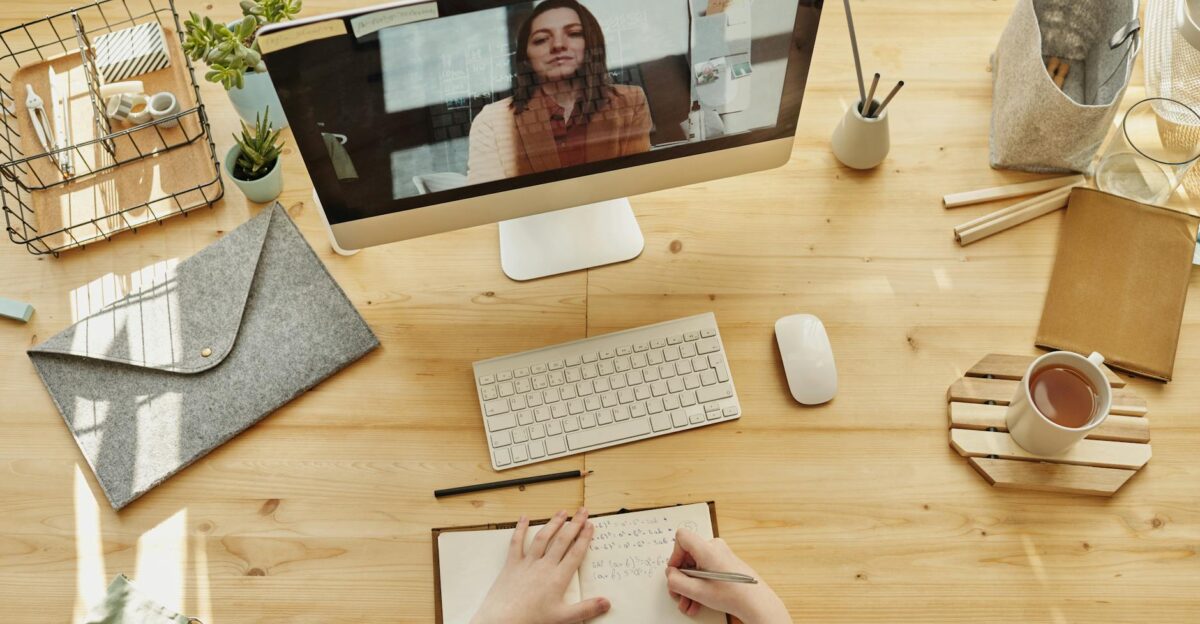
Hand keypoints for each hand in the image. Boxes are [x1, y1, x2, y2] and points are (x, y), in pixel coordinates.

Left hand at [470, 508, 609, 623]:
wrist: (503, 620)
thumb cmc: (532, 620)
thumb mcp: (563, 618)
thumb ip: (586, 609)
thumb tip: (606, 603)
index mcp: (558, 578)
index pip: (576, 553)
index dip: (584, 538)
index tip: (590, 525)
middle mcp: (544, 566)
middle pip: (562, 540)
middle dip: (574, 524)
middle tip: (582, 511)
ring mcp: (527, 563)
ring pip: (543, 538)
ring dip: (553, 523)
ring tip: (562, 512)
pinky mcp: (512, 564)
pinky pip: (516, 543)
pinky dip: (520, 529)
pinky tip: (524, 518)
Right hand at [665, 529, 790, 623]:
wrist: (756, 603)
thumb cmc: (732, 595)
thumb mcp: (697, 591)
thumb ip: (677, 581)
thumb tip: (670, 574)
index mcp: (707, 549)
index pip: (682, 537)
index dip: (674, 555)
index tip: (675, 572)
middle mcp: (714, 547)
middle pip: (687, 555)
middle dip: (681, 577)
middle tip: (678, 594)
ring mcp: (720, 555)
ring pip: (696, 566)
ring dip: (689, 585)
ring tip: (688, 604)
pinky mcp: (724, 563)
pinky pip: (705, 570)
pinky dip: (699, 584)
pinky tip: (697, 602)